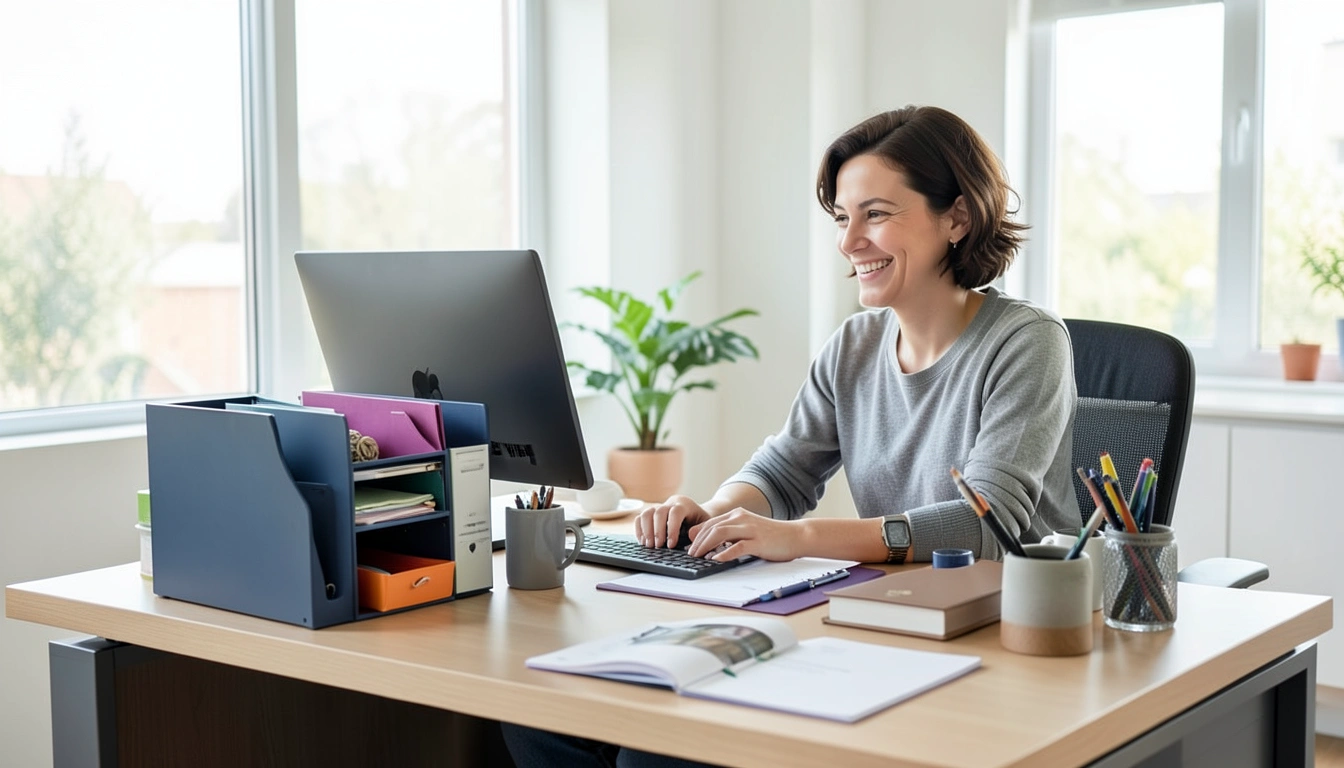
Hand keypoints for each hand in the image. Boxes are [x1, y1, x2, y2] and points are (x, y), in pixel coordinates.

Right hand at [634, 495, 710, 548]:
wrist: (697, 515)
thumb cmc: (701, 522)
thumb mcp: (705, 526)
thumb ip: (699, 532)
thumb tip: (690, 542)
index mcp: (685, 504)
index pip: (676, 512)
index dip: (672, 529)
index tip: (671, 545)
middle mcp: (670, 503)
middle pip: (659, 511)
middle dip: (657, 530)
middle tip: (658, 546)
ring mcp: (659, 507)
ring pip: (647, 513)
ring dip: (646, 530)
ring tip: (649, 545)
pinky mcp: (651, 513)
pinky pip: (640, 518)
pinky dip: (639, 530)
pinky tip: (643, 542)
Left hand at [684, 509, 805, 561]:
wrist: (796, 536)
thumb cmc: (772, 536)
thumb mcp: (748, 530)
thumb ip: (732, 534)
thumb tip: (712, 545)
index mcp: (738, 514)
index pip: (711, 522)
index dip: (697, 533)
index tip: (688, 544)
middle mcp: (742, 518)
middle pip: (712, 527)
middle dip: (698, 541)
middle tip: (689, 554)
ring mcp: (750, 529)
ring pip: (720, 533)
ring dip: (706, 545)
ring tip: (698, 556)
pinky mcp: (758, 542)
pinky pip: (737, 547)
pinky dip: (724, 553)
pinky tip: (715, 559)